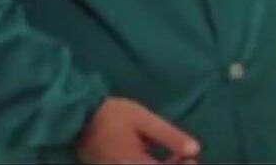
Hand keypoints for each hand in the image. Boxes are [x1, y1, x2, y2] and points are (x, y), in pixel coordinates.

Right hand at [76, 97, 200, 163]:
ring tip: (175, 156)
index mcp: (135, 163)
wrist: (79, 117)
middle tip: (186, 157)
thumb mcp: (144, 120)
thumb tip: (195, 150)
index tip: (192, 158)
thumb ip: (169, 136)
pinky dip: (151, 164)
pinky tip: (160, 158)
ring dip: (163, 164)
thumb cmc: (114, 115)